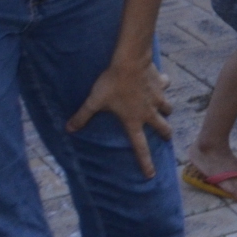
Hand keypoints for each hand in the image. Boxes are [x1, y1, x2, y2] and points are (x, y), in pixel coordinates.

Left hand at [66, 56, 172, 176]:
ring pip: (168, 108)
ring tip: (164, 109)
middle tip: (166, 136)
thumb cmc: (112, 83)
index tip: (151, 174)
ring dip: (166, 110)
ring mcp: (157, 98)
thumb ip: (83, 116)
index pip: (140, 147)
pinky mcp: (161, 84)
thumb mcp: (94, 101)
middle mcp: (149, 112)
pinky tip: (161, 81)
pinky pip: (166, 85)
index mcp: (134, 121)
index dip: (145, 162)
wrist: (130, 62)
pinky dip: (164, 85)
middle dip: (166, 134)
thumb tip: (68, 129)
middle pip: (164, 128)